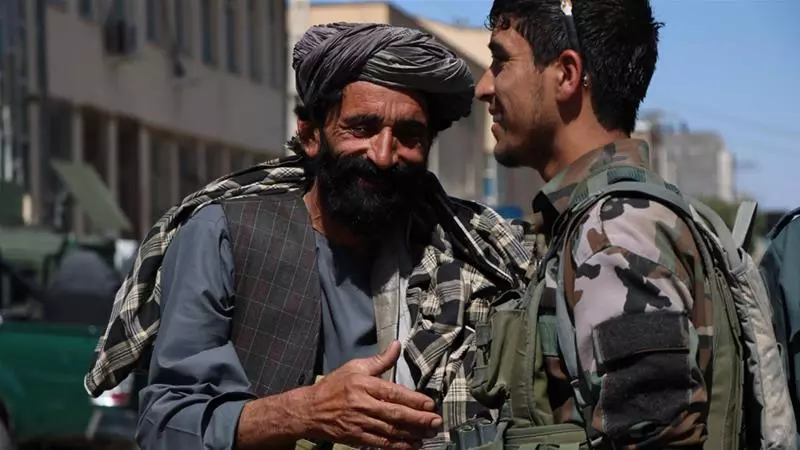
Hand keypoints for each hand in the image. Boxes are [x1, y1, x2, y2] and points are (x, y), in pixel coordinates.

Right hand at [302, 341, 441, 449]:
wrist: (310, 410)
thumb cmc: (334, 386)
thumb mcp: (355, 367)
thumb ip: (380, 360)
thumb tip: (397, 345)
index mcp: (364, 384)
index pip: (393, 393)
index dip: (413, 400)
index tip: (430, 404)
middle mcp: (363, 404)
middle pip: (395, 414)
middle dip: (419, 419)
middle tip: (436, 422)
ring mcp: (360, 423)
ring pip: (391, 430)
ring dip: (412, 434)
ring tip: (429, 435)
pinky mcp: (357, 438)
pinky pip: (381, 443)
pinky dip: (398, 446)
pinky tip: (412, 445)